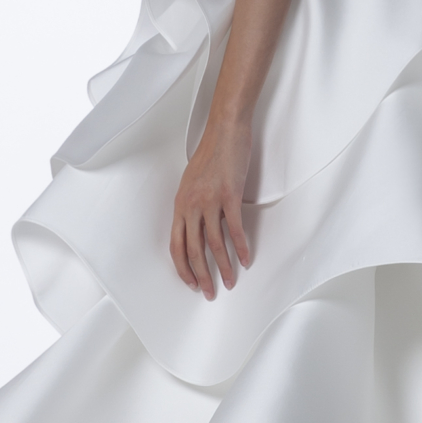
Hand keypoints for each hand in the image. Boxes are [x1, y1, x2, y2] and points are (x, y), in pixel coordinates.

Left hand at [170, 113, 254, 297]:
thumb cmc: (210, 153)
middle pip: (193, 250)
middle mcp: (191, 206)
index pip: (175, 245)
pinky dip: (242, 247)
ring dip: (223, 267)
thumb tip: (196, 226)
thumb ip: (192, 205)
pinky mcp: (230, 196)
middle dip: (201, 276)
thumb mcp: (192, 182)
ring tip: (230, 281)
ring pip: (215, 244)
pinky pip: (235, 229)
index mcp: (180, 204)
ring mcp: (210, 201)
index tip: (190, 283)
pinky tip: (246, 259)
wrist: (224, 130)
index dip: (182, 268)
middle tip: (209, 292)